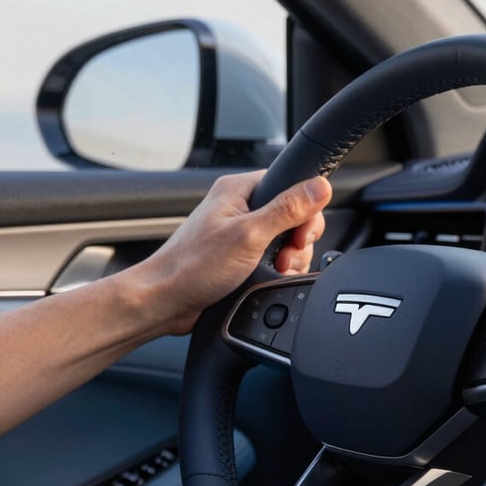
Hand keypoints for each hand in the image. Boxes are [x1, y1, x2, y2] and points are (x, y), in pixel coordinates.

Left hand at [134, 171, 331, 334]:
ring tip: (272, 271)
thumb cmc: (192, 266)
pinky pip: (274, 259)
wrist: (165, 301)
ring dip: (288, 260)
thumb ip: (287, 209)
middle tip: (283, 257)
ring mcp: (241, 234)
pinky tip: (267, 281)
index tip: (300, 233)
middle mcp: (240, 208)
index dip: (305, 210)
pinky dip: (277, 272)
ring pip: (287, 242)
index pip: (291, 184)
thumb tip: (320, 185)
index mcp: (239, 190)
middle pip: (294, 216)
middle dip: (297, 242)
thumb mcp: (249, 235)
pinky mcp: (242, 257)